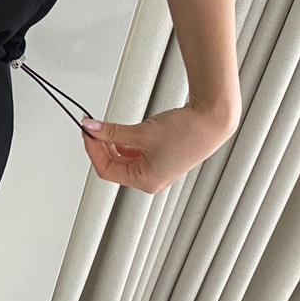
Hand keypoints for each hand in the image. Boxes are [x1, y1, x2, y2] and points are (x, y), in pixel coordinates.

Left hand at [80, 103, 239, 193]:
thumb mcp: (141, 132)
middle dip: (102, 146)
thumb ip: (112, 132)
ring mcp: (158, 169)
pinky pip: (136, 152)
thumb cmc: (187, 132)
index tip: (87, 132)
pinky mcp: (162, 157)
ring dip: (113, 143)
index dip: (93, 150)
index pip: (107, 170)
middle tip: (93, 128)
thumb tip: (92, 129)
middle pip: (114, 165)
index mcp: (146, 181)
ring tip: (107, 127)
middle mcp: (152, 179)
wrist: (212, 119)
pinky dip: (126, 141)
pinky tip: (123, 130)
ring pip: (124, 158)